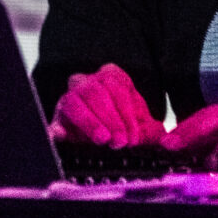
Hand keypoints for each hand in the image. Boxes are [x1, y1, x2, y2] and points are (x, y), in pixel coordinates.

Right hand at [51, 64, 165, 148]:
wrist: (105, 131)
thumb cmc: (125, 124)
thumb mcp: (142, 125)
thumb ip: (152, 130)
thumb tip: (163, 138)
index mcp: (111, 76)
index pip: (117, 89)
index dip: (127, 114)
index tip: (134, 137)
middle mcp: (88, 83)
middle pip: (96, 92)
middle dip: (110, 118)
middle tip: (120, 141)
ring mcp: (70, 99)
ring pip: (74, 102)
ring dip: (89, 122)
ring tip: (102, 139)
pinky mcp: (57, 119)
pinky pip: (53, 121)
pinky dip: (56, 129)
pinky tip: (60, 136)